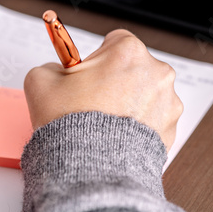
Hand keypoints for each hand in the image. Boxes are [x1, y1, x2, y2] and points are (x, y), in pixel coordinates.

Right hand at [24, 29, 182, 150]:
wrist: (93, 168)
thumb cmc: (73, 126)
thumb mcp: (41, 82)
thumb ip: (51, 66)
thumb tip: (57, 71)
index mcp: (128, 52)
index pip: (113, 42)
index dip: (96, 60)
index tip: (87, 76)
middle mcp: (156, 73)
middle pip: (132, 69)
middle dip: (115, 82)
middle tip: (93, 103)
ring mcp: (168, 103)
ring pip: (145, 95)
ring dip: (129, 105)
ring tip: (105, 125)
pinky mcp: (171, 129)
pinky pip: (153, 121)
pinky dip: (138, 128)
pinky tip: (118, 138)